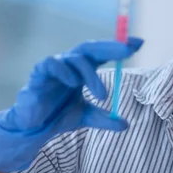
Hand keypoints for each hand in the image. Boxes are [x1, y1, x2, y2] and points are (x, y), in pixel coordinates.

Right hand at [0, 37, 143, 172]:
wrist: (33, 128)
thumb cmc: (58, 115)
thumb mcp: (85, 117)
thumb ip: (104, 119)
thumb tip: (126, 125)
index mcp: (82, 70)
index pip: (102, 53)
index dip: (119, 47)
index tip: (139, 43)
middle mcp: (70, 64)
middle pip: (91, 47)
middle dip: (111, 47)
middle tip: (127, 51)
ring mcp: (55, 66)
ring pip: (76, 58)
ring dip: (91, 75)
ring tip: (102, 95)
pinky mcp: (39, 73)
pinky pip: (52, 64)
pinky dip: (65, 71)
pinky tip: (74, 83)